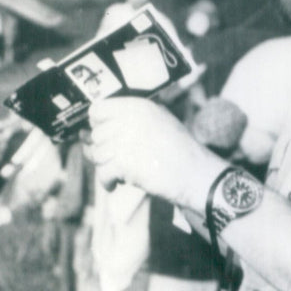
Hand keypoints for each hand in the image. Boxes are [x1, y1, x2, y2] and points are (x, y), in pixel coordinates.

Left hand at [87, 98, 223, 208]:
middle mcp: (129, 120)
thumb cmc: (180, 151)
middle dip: (102, 150)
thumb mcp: (160, 120)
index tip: (102, 134)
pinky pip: (102, 173)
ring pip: (96, 155)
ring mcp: (125, 141)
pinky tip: (117, 184)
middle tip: (114, 160)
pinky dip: (107, 182)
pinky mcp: (123, 163)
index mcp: (137, 107)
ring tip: (120, 172)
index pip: (97, 109)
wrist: (195, 174)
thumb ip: (131, 118)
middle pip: (95, 135)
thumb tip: (95, 127)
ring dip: (105, 167)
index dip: (97, 124)